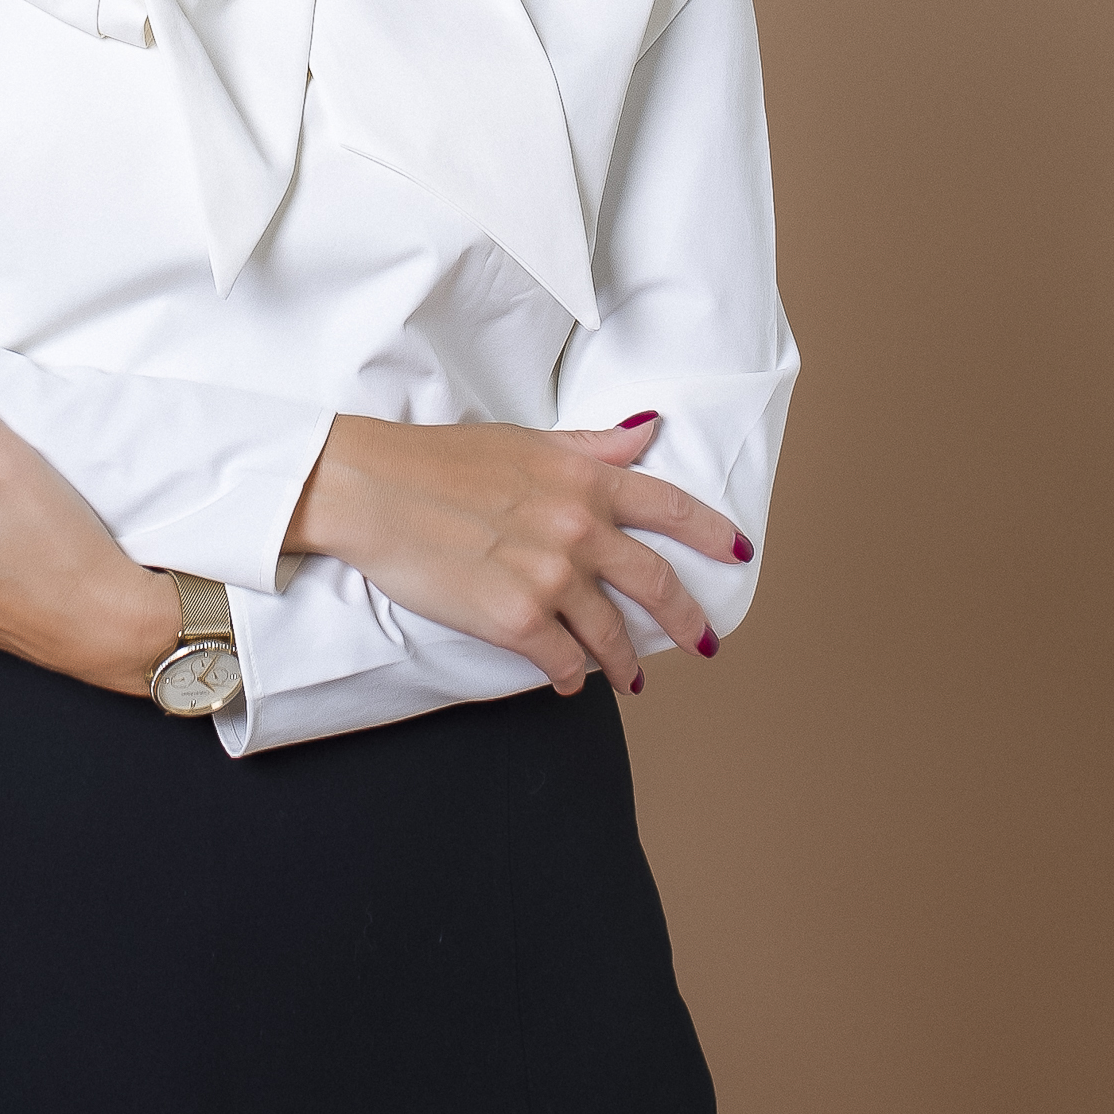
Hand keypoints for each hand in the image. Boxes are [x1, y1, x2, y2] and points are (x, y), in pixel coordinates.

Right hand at [282, 411, 747, 694]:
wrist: (374, 488)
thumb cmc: (440, 459)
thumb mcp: (525, 441)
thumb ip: (591, 446)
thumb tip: (645, 433)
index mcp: (585, 480)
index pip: (670, 507)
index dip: (712, 534)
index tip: (739, 555)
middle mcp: (579, 529)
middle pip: (655, 583)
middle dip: (685, 618)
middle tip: (701, 641)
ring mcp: (551, 578)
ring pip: (610, 634)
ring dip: (624, 662)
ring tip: (629, 678)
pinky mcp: (516, 620)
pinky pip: (562, 660)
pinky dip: (571, 676)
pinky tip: (570, 680)